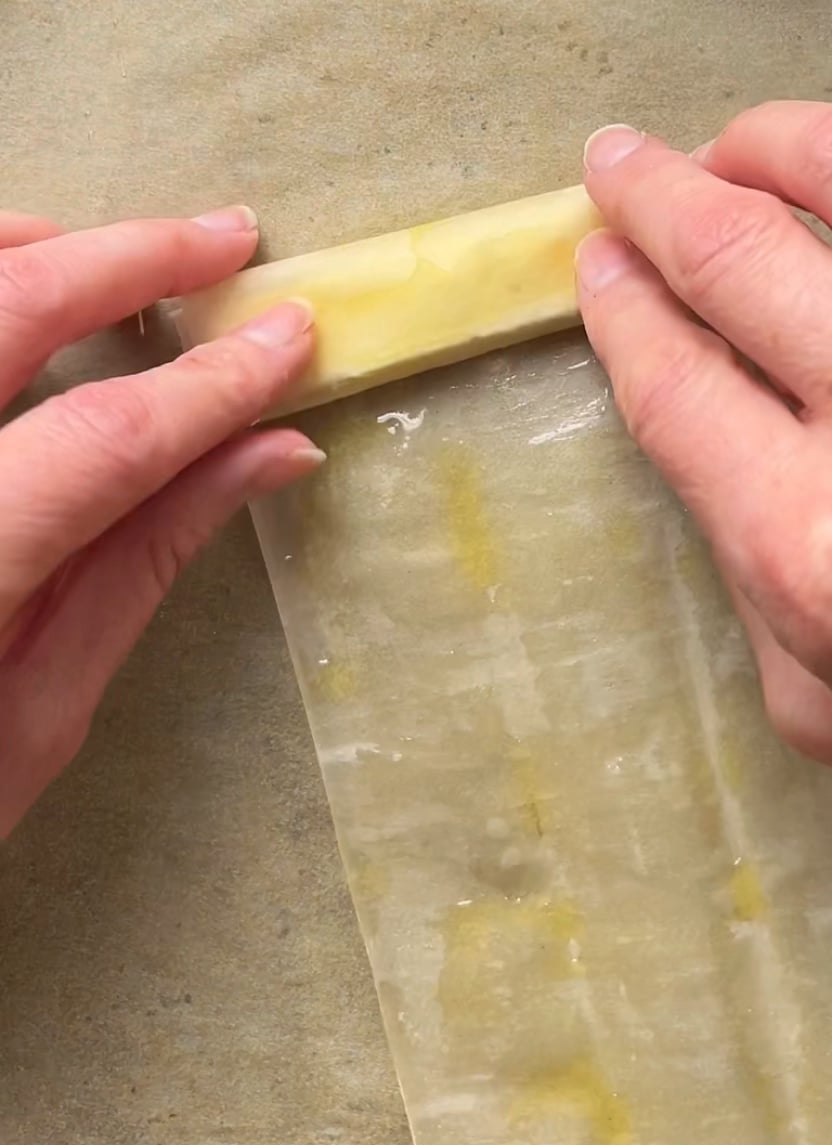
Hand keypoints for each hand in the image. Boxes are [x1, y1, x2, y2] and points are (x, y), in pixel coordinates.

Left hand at [0, 205, 319, 835]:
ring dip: (33, 250)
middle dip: (133, 261)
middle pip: (7, 311)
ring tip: (122, 256)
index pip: (105, 438)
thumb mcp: (46, 704)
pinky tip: (17, 284)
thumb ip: (148, 558)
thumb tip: (268, 454)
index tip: (289, 340)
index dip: (213, 383)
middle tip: (227, 239)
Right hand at [576, 60, 831, 957]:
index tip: (600, 266)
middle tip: (623, 166)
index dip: (616, 306)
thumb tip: (715, 428)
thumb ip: (748, 561)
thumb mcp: (821, 704)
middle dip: (650, 194)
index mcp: (819, 548)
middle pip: (733, 250)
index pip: (671, 378)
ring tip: (745, 149)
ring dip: (770, 138)